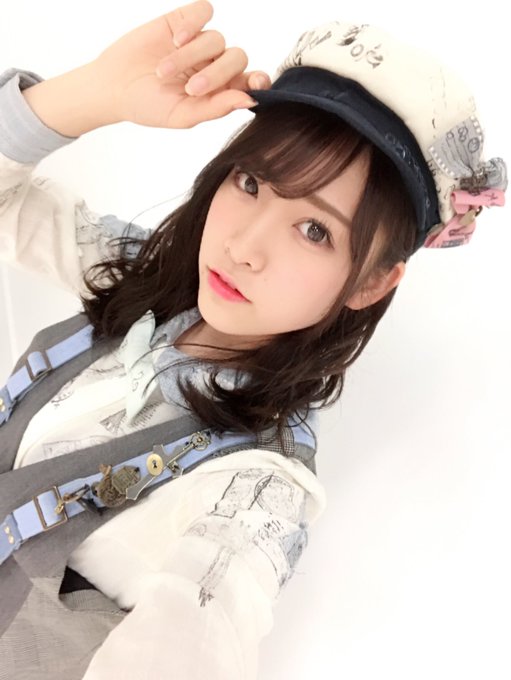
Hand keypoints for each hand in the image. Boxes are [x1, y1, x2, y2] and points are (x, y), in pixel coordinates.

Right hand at [91, 0, 270, 128]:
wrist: (114, 86)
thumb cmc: (148, 106)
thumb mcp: (182, 115)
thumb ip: (216, 108)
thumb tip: (249, 100)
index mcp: (221, 90)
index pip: (251, 80)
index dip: (259, 80)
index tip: (257, 82)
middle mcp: (215, 64)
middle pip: (237, 58)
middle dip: (217, 74)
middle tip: (190, 88)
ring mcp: (200, 42)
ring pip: (216, 39)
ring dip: (191, 56)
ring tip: (164, 71)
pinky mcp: (184, 20)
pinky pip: (204, 12)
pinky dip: (193, 25)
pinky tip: (176, 39)